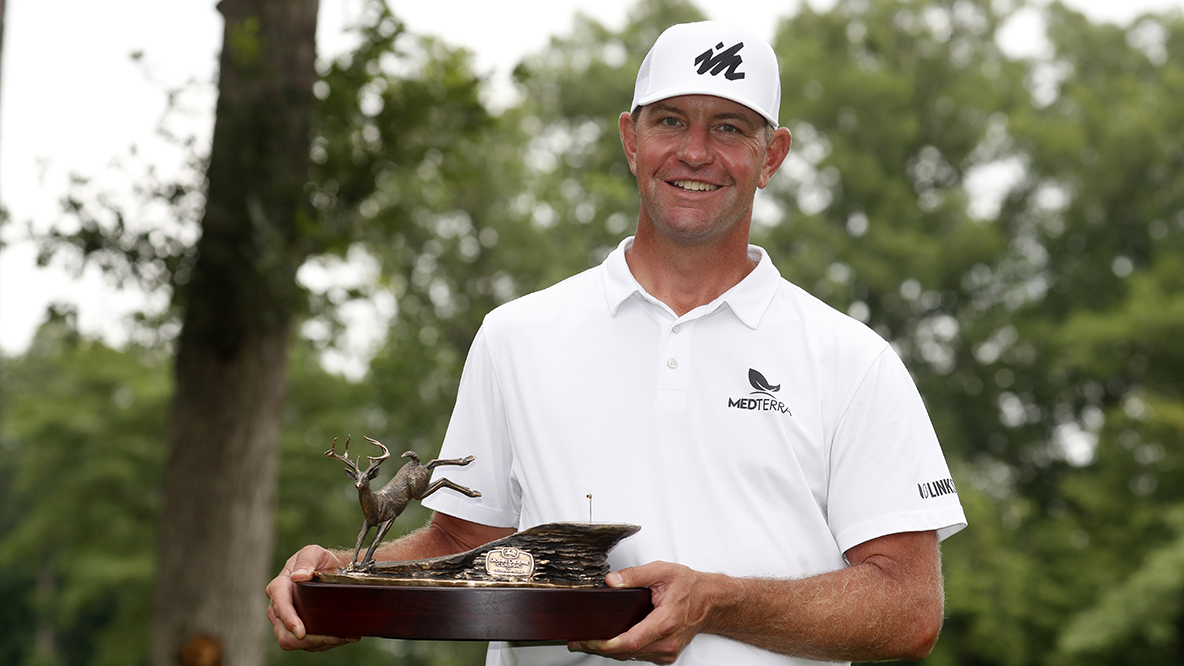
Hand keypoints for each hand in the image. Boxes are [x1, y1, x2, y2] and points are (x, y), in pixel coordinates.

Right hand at [265, 545, 360, 650]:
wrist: (329, 569)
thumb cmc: (319, 559)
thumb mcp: (313, 552)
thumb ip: (306, 561)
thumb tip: (298, 576)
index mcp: (279, 588)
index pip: (279, 607)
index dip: (289, 621)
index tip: (301, 632)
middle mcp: (279, 608)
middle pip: (284, 634)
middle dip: (308, 640)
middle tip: (333, 637)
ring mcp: (288, 621)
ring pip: (296, 643)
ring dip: (320, 643)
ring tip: (343, 636)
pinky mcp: (299, 630)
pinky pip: (308, 645)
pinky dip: (326, 643)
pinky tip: (342, 636)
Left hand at [568, 561, 713, 663]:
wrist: (710, 600)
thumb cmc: (689, 586)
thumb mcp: (662, 571)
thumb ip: (635, 575)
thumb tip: (612, 581)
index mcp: (666, 621)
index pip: (630, 641)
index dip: (606, 644)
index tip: (588, 640)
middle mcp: (667, 641)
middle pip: (627, 652)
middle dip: (601, 647)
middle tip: (579, 640)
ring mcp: (668, 651)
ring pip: (632, 656)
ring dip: (611, 650)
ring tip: (591, 640)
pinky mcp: (667, 655)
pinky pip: (640, 656)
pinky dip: (625, 650)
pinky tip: (614, 640)